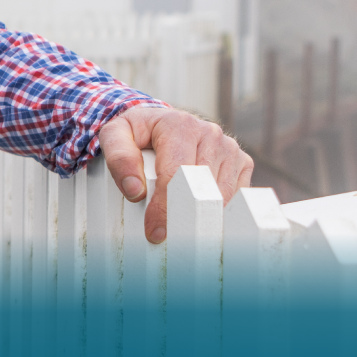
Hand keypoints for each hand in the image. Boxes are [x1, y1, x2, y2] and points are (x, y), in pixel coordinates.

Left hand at [96, 104, 253, 242]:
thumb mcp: (115, 135)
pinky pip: (235, 195)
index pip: (176, 174)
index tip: (154, 231)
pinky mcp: (242, 162)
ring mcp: (230, 148)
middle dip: (183, 216)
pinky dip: (218, 209)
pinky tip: (198, 213)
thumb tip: (135, 191)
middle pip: (202, 188)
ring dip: (201, 215)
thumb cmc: (137, 132)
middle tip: (166, 236)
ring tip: (179, 227)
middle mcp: (211, 134)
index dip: (165, 207)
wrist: (160, 121)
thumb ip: (119, 157)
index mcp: (180, 125)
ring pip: (221, 196)